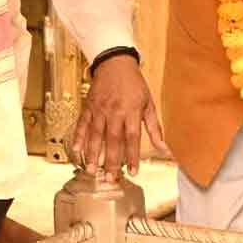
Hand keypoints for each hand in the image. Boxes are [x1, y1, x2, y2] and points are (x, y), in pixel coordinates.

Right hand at [70, 55, 169, 176]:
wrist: (115, 63)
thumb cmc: (134, 84)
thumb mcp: (149, 104)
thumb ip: (155, 128)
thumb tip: (165, 148)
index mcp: (131, 112)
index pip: (133, 138)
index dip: (132, 156)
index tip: (133, 172)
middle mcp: (114, 112)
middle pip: (113, 140)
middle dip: (111, 161)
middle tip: (110, 179)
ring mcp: (99, 110)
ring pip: (96, 135)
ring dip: (93, 154)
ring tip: (92, 170)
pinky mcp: (88, 107)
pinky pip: (82, 124)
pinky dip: (79, 138)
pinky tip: (76, 151)